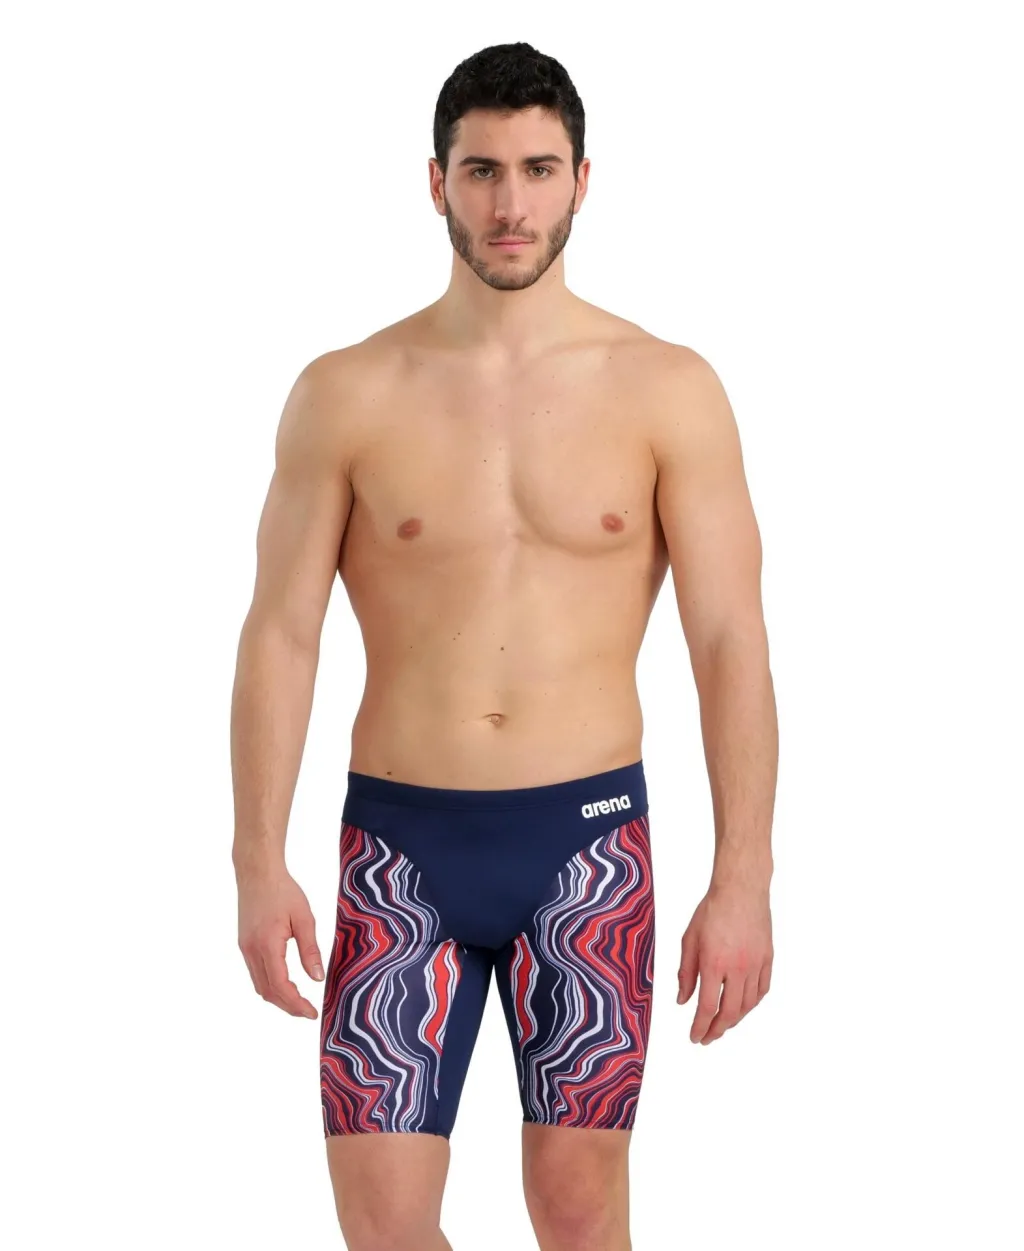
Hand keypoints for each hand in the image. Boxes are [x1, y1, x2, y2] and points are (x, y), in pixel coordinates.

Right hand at [236, 864, 324, 1018]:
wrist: (258, 873)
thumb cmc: (283, 891)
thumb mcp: (304, 918)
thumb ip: (310, 950)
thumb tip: (317, 978)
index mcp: (267, 945)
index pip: (280, 986)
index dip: (296, 1004)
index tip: (312, 1012)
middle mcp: (252, 951)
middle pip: (267, 992)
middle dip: (287, 1006)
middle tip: (308, 1011)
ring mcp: (245, 949)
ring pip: (259, 985)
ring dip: (277, 998)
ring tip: (298, 1001)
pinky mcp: (245, 944)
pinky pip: (255, 973)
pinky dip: (269, 985)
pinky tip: (284, 983)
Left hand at [676, 880, 772, 1043]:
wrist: (741, 889)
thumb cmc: (712, 911)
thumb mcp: (689, 940)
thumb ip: (686, 972)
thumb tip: (682, 1001)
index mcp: (714, 964)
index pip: (706, 1008)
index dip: (700, 1027)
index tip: (694, 1037)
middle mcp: (737, 969)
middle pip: (729, 1013)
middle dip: (717, 1030)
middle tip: (707, 1038)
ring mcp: (755, 965)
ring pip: (748, 1005)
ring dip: (735, 1020)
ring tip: (723, 1025)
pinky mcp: (768, 959)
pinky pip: (762, 990)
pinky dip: (752, 1004)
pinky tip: (743, 1007)